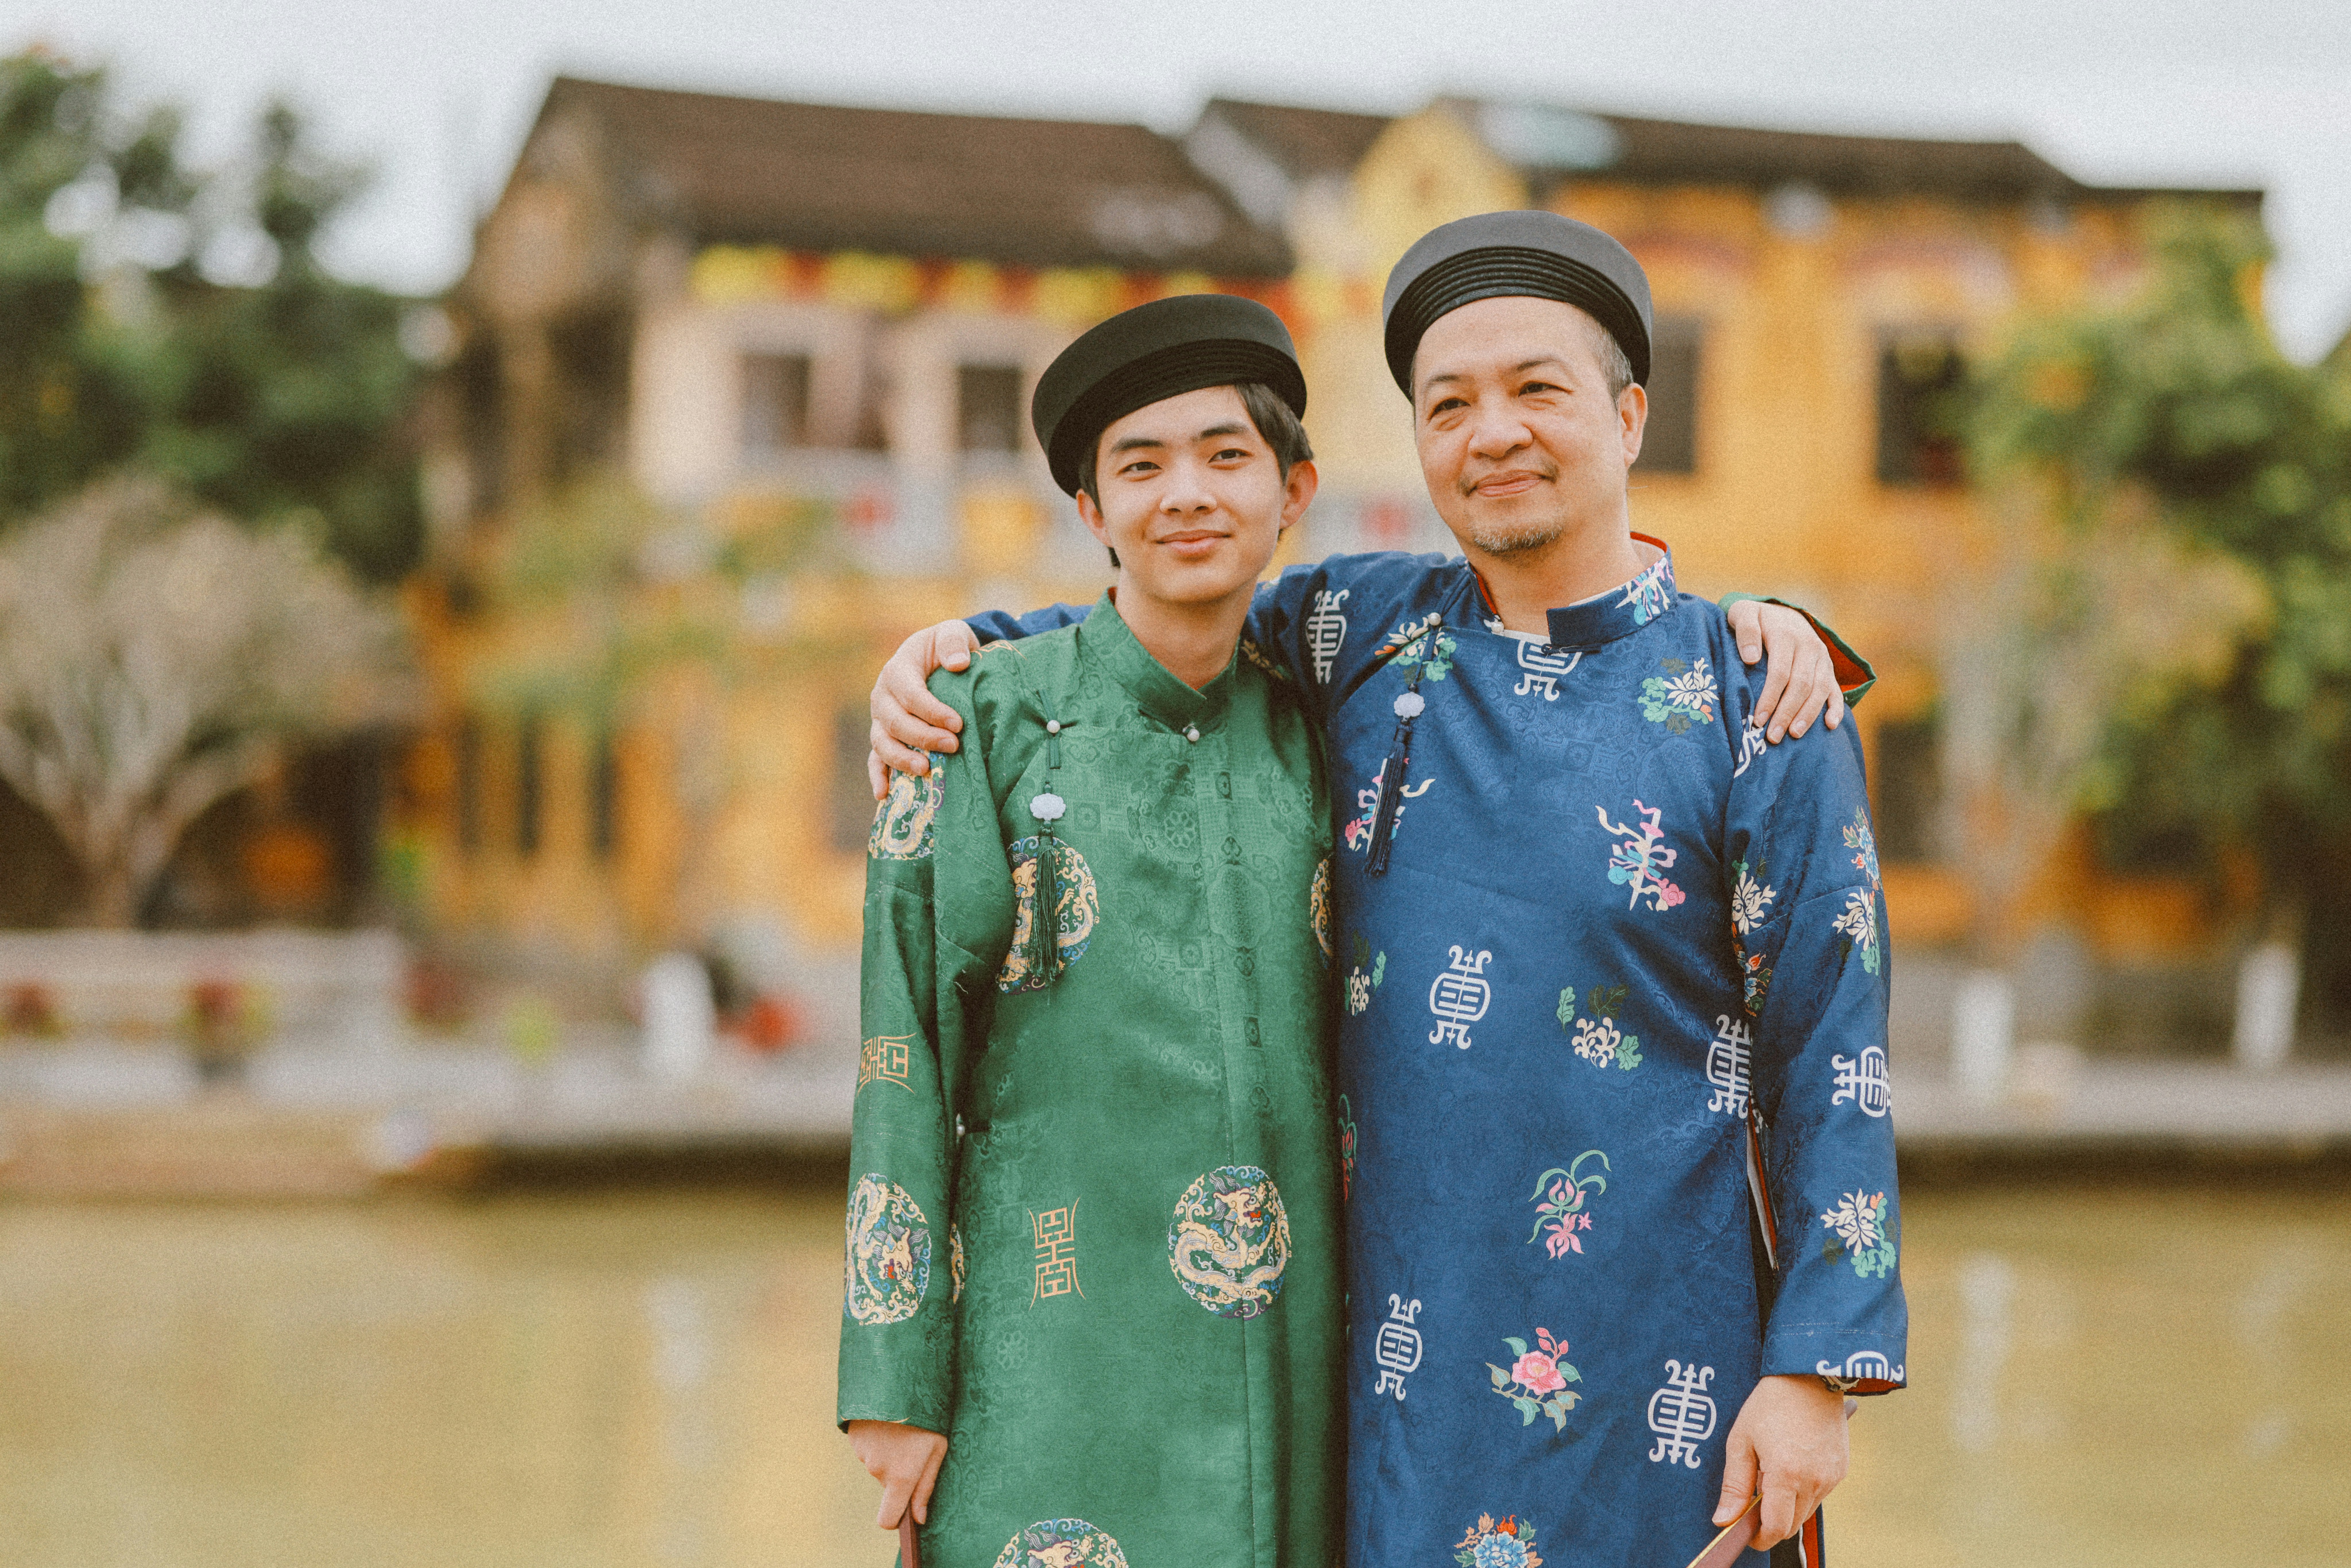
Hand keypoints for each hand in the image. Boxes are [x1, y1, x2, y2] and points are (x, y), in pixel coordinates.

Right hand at [847, 1418, 947, 1529]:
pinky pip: (868, 1449)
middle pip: (887, 1485)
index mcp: (901, 1477)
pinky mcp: (854, 1438)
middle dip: (899, 1473)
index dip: (893, 1520)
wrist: (897, 1378)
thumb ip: (926, 1487)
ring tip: (901, 1430)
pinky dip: (877, 1440)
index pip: (887, 1520)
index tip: (903, 1512)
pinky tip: (887, 1423)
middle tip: (913, 1445)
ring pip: (878, 1465)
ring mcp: (863, 1454)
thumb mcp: (937, 1449)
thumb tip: (919, 1519)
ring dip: (889, 1453)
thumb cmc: (926, 1416)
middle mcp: (879, 1470)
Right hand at [868, 620, 981, 796]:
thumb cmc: (946, 646)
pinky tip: (883, 794)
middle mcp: (883, 696)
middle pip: (896, 722)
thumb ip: (954, 642)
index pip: (911, 695)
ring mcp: (880, 719)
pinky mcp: (884, 736)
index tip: (959, 723)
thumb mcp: (952, 633)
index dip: (933, 711)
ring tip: (925, 770)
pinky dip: (877, 776)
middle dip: (923, 737)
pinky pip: (875, 758)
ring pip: (882, 742)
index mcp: (898, 670)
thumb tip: (959, 664)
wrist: (937, 657)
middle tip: (954, 746)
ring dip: (901, 759)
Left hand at [1712, 1374, 1848, 1548]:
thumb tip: (1723, 1520)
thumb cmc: (1769, 1403)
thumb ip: (1734, 1485)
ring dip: (1787, 1505)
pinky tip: (1790, 1465)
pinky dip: (1802, 1491)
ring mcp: (1831, 1477)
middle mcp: (1814, 1481)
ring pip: (1805, 1511)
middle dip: (1771, 1521)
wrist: (1808, 1375)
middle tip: (1753, 1498)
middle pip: (1791, 1524)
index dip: (1759, 1537)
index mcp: (1786, 1474)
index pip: (1775, 1528)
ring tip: (1771, 1472)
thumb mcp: (1741, 1440)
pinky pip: (1819, 1494)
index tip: (1746, 1534)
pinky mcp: (1841, 1469)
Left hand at [1728, 599, 1846, 742]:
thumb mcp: (1743, 614)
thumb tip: (1751, 658)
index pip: (1780, 672)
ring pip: (1819, 690)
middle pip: (1801, 685)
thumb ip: (1746, 631)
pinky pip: (1836, 689)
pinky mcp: (1828, 667)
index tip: (1758, 720)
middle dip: (1787, 713)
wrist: (1782, 611)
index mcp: (1787, 636)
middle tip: (1773, 737)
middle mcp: (1809, 646)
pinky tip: (1831, 725)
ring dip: (1808, 715)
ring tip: (1794, 735)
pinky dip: (1836, 707)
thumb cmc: (1756, 618)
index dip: (1770, 698)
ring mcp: (1822, 658)